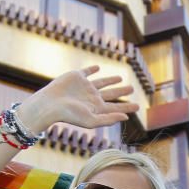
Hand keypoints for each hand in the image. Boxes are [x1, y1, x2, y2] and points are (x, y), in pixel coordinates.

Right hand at [17, 66, 139, 132]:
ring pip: (102, 83)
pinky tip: (98, 67)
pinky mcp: (77, 77)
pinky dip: (93, 69)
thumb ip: (109, 119)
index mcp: (97, 109)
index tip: (137, 107)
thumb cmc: (70, 115)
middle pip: (112, 94)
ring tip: (120, 79)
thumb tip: (126, 117)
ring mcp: (85, 87)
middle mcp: (92, 98)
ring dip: (111, 80)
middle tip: (131, 89)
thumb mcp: (92, 120)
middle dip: (122, 92)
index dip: (127, 107)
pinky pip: (87, 72)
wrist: (51, 103)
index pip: (116, 108)